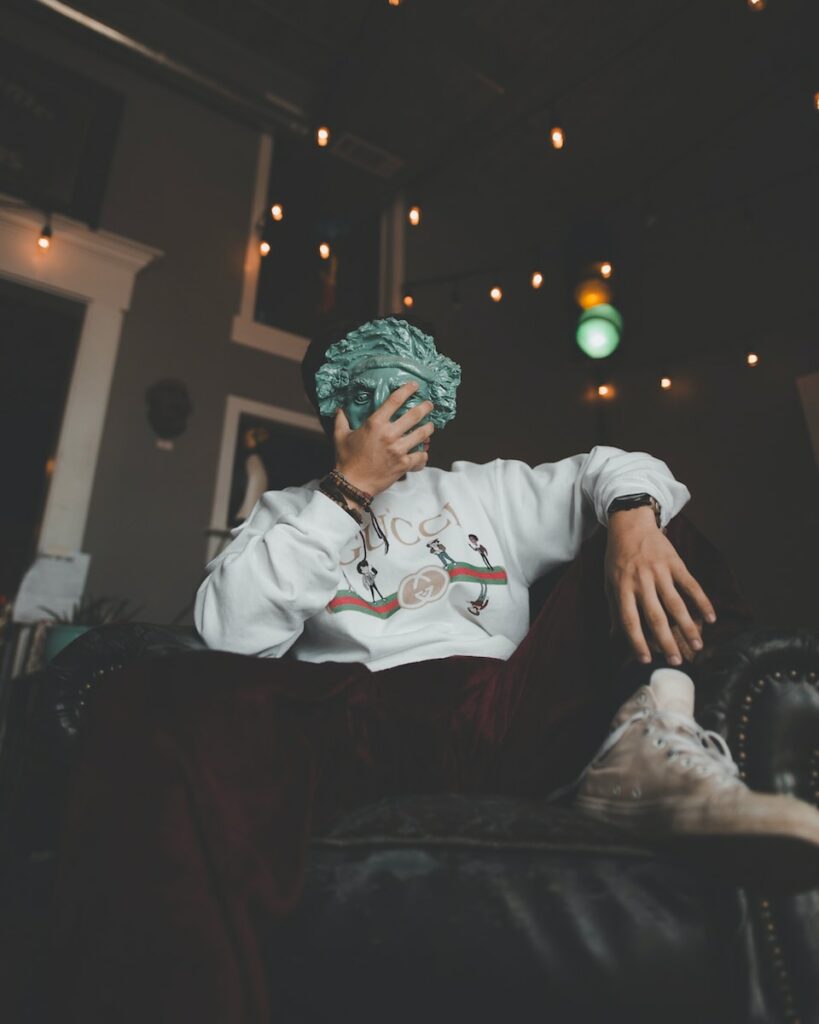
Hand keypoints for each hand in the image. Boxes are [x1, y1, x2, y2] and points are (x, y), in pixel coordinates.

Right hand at [333, 381, 434, 496]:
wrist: (353, 484)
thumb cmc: (346, 460)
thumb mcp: (340, 436)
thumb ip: (341, 420)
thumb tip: (339, 410)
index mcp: (375, 424)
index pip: (395, 401)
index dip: (407, 390)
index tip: (414, 386)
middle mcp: (389, 434)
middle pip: (414, 415)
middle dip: (425, 407)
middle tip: (428, 405)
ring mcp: (398, 449)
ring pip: (422, 434)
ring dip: (428, 428)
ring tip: (430, 426)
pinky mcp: (404, 464)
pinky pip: (421, 457)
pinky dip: (423, 455)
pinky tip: (423, 453)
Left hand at [604, 508, 716, 664]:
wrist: (630, 524)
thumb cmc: (617, 558)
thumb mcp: (609, 582)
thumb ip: (614, 609)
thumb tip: (614, 637)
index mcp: (622, 588)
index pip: (629, 621)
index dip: (637, 642)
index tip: (646, 661)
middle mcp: (641, 581)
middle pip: (655, 617)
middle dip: (667, 641)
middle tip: (677, 662)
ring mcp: (659, 572)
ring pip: (676, 604)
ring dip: (688, 627)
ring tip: (697, 645)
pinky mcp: (675, 563)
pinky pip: (691, 585)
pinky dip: (702, 601)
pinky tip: (711, 617)